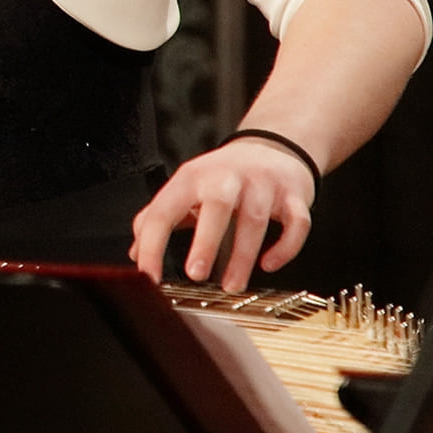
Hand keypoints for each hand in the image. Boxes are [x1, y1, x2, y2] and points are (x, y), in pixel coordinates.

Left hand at [129, 137, 316, 292]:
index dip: (152, 245)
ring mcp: (262, 185)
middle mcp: (227, 178)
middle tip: (196, 275)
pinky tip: (269, 265)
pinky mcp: (293, 196)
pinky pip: (296, 223)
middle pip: (216, 207)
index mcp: (192, 178)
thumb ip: (159, 217)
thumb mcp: (186, 187)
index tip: (149, 276)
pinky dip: (285, 247)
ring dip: (243, 257)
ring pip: (255, 220)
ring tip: (231, 285)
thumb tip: (137, 252)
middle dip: (205, 242)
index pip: (165, 211)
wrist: (271, 147)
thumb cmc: (223, 176)